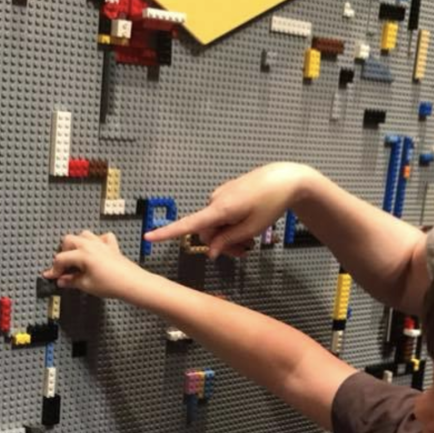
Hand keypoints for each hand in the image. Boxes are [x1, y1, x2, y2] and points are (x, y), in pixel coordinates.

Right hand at [42, 231, 147, 299]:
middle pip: (68, 240)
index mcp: (82, 254)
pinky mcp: (111, 246)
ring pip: (83, 235)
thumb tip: (61, 280)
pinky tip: (95, 251)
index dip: (54, 269)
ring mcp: (101, 243)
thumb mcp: (86, 285)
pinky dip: (96, 241)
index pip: (61, 258)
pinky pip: (102, 237)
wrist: (132, 283)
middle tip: (65, 268)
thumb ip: (71, 281)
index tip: (51, 276)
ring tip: (77, 258)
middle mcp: (90, 245)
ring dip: (77, 244)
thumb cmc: (112, 284)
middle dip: (63, 253)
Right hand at [144, 162, 320, 258]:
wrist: (285, 179)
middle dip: (221, 245)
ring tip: (250, 242)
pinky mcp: (226, 194)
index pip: (188, 224)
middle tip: (244, 253)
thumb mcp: (251, 228)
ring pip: (215, 225)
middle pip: (206, 232)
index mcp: (219, 209)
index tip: (148, 237)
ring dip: (228, 237)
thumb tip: (209, 252)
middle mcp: (214, 200)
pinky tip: (248, 226)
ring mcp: (220, 196)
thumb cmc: (270, 204)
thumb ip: (228, 241)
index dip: (167, 232)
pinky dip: (231, 225)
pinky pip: (221, 215)